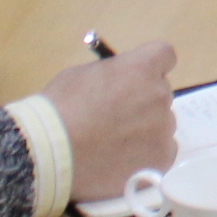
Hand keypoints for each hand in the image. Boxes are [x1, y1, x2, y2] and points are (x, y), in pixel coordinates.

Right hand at [39, 40, 177, 204]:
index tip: (137, 78)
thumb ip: (110, 74)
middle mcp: (159, 94)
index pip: (164, 56)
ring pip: (162, 123)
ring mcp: (163, 127)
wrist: (52, 151)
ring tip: (114, 144)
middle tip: (116, 116)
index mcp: (141, 68)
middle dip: (143, 100)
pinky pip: (164, 151)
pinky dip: (148, 154)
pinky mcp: (161, 157)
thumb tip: (115, 82)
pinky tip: (125, 160)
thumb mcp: (81, 75)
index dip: (151, 67)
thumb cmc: (61, 108)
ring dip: (145, 128)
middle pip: (160, 92)